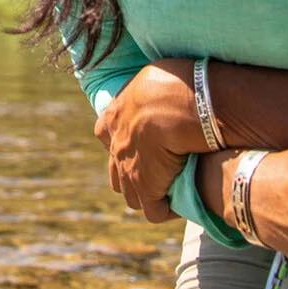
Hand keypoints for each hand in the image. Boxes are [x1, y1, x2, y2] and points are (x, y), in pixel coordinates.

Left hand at [95, 59, 203, 222]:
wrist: (171, 105)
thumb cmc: (166, 82)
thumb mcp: (149, 77)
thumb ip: (146, 89)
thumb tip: (158, 83)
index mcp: (112, 117)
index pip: (106, 136)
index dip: (123, 142)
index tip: (143, 142)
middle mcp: (115, 145)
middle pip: (116, 170)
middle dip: (133, 173)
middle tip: (159, 169)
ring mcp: (127, 170)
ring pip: (131, 194)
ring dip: (148, 194)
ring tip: (170, 188)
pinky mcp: (146, 189)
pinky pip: (153, 211)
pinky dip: (166, 209)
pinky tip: (182, 200)